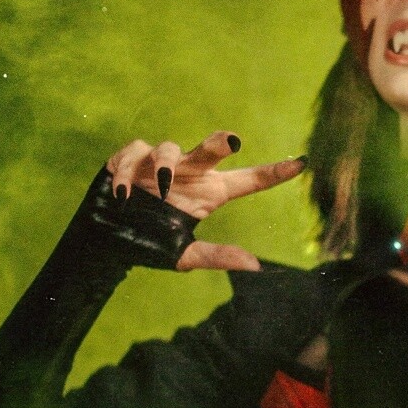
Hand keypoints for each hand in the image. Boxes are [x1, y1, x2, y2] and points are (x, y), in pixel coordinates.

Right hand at [105, 131, 305, 271]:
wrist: (107, 242)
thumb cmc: (150, 243)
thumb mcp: (185, 255)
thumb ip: (217, 256)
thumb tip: (254, 265)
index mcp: (210, 192)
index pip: (248, 181)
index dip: (274, 171)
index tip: (301, 164)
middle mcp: (189, 172)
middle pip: (210, 151)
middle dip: (220, 143)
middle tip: (232, 141)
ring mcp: (159, 163)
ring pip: (168, 150)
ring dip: (166, 166)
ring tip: (161, 186)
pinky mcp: (130, 159)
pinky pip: (134, 154)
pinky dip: (129, 172)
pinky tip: (124, 193)